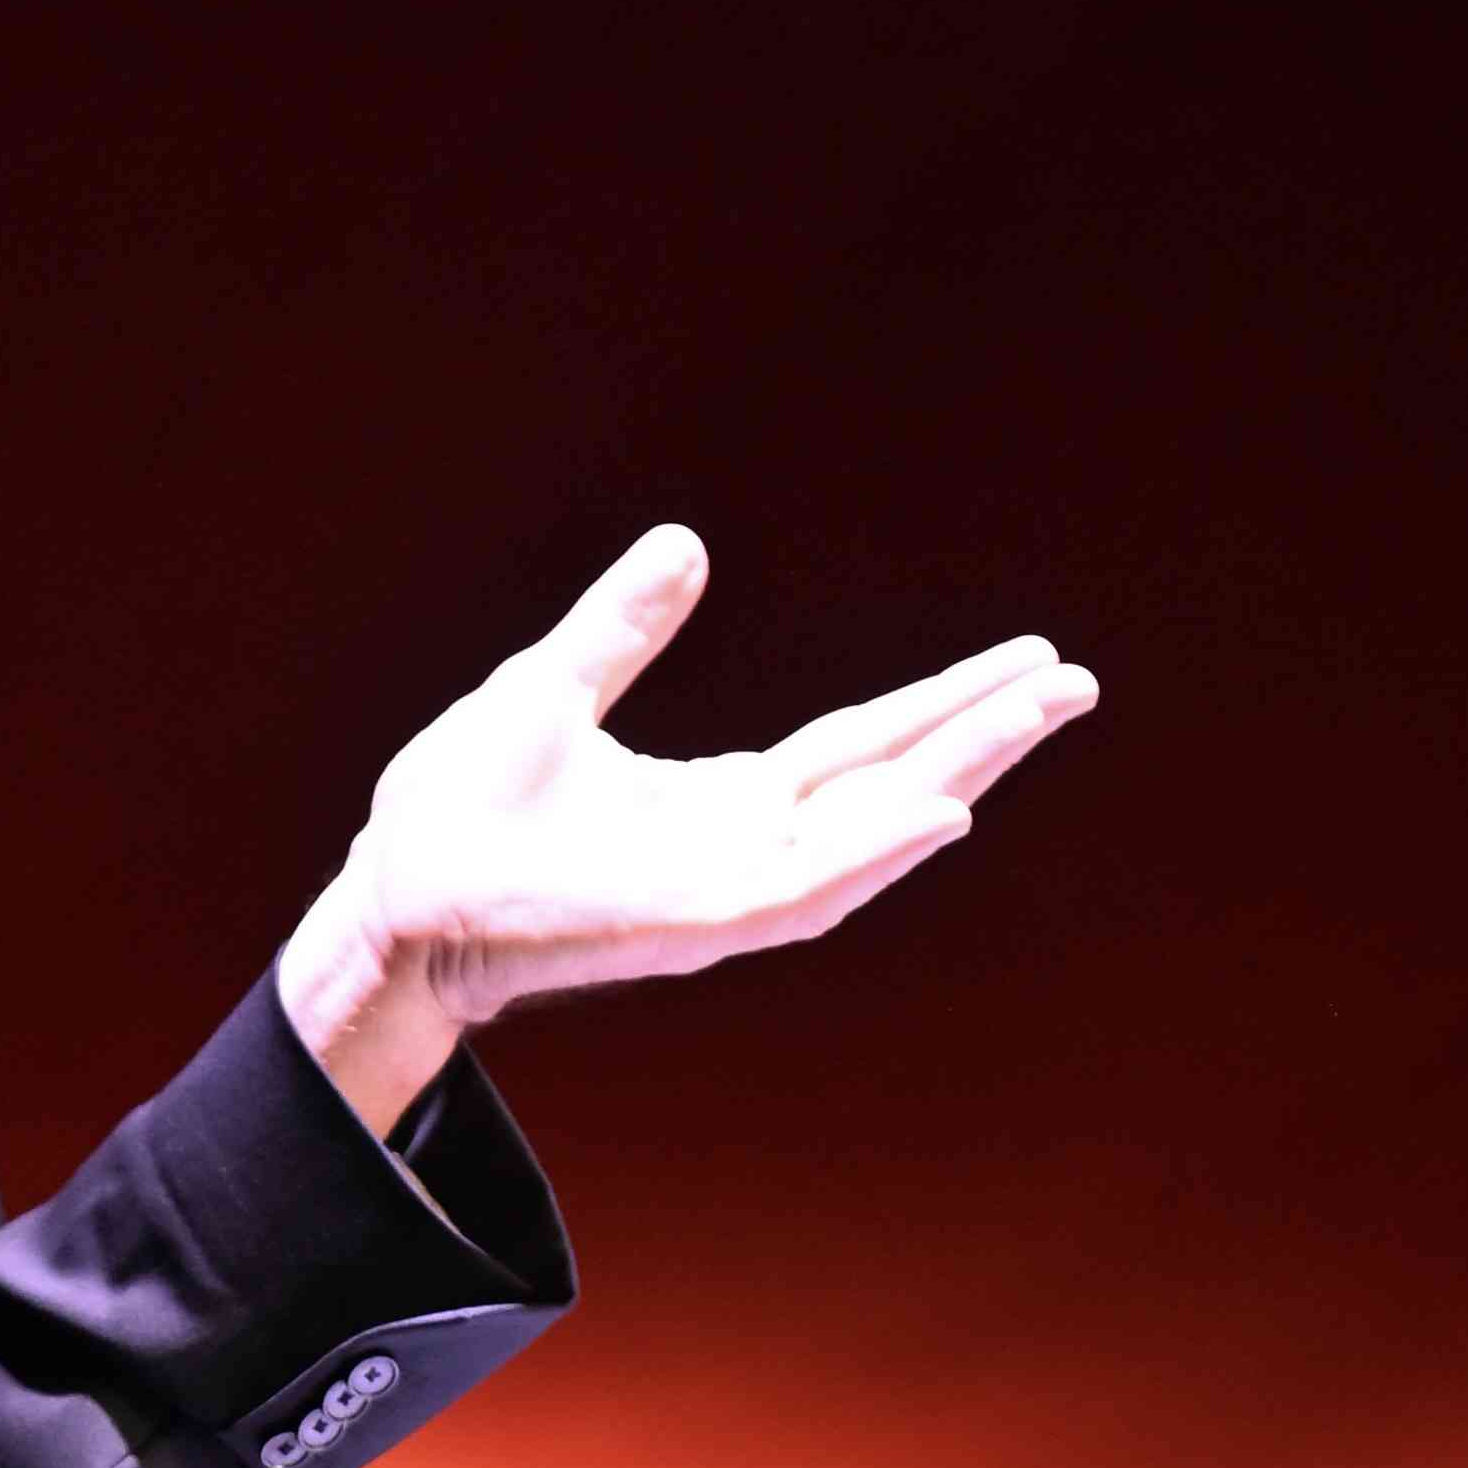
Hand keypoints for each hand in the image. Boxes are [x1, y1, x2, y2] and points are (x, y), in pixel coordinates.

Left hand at [276, 525, 1097, 1134]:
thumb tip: (684, 543)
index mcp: (722, 800)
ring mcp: (722, 892)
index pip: (859, 747)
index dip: (943, 705)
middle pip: (890, 785)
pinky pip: (803, 891)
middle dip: (984, 736)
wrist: (390, 891)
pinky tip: (939, 807)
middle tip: (1077, 680)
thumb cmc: (458, 808)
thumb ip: (623, 626)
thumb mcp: (551, 686)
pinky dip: (874, 852)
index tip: (1025, 660)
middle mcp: (741, 848)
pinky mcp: (688, 924)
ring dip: (956, 777)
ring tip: (1034, 716)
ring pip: (869, 837)